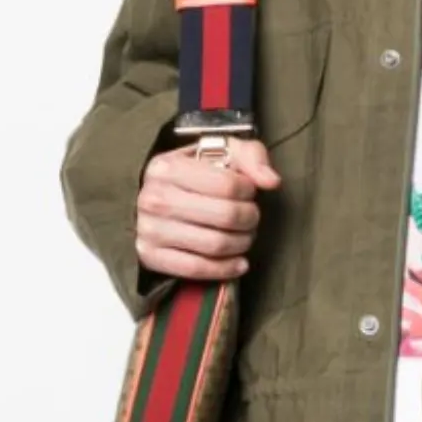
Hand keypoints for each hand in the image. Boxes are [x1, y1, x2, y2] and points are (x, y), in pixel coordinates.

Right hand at [133, 137, 280, 281]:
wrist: (157, 199)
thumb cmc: (195, 175)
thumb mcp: (220, 153)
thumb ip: (251, 157)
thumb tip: (271, 181)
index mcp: (167, 166)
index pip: (228, 185)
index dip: (249, 191)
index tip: (248, 193)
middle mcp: (154, 197)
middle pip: (225, 216)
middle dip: (249, 219)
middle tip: (251, 218)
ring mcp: (149, 229)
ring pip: (215, 244)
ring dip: (241, 244)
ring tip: (245, 236)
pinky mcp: (151, 256)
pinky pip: (197, 268)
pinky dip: (225, 269)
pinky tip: (239, 263)